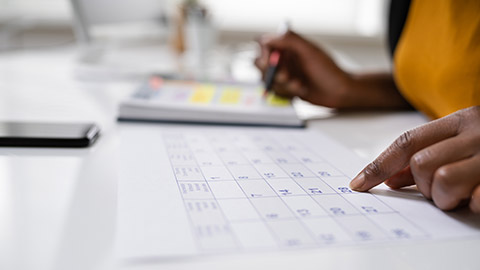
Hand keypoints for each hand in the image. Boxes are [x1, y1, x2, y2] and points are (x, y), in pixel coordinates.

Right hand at [254, 31, 410, 109]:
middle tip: (287, 76)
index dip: (264, 54)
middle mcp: (285, 59)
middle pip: (261, 63)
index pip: (265, 45)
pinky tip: (300, 91)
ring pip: (268, 80)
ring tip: (299, 85)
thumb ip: (290, 40)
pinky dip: (286, 93)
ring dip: (283, 85)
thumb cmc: (329, 71)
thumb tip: (268, 38)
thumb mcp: (310, 52)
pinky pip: (275, 92)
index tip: (269, 62)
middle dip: (272, 73)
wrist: (339, 92)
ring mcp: (285, 74)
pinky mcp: (286, 88)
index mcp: (289, 46)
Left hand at [350, 106, 479, 211]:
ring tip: (462, 195)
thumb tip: (391, 179)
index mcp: (461, 121)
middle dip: (422, 185)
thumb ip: (428, 155)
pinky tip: (477, 199)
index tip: (359, 184)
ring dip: (446, 198)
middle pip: (420, 163)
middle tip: (440, 191)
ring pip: (443, 180)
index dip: (379, 166)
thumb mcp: (462, 143)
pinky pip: (476, 200)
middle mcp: (475, 134)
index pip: (407, 142)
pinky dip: (471, 205)